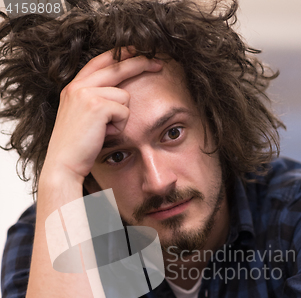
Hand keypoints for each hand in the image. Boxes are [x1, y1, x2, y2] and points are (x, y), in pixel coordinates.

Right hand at [42, 49, 161, 180]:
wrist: (64, 165)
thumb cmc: (77, 148)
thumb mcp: (82, 118)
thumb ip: (95, 100)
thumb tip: (121, 93)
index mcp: (73, 87)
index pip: (100, 62)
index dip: (120, 55)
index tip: (138, 52)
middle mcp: (77, 86)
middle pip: (116, 66)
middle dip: (141, 63)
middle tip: (160, 63)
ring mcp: (86, 94)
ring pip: (124, 96)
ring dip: (121, 117)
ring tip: (104, 131)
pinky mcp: (97, 106)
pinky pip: (124, 111)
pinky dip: (119, 126)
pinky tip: (104, 135)